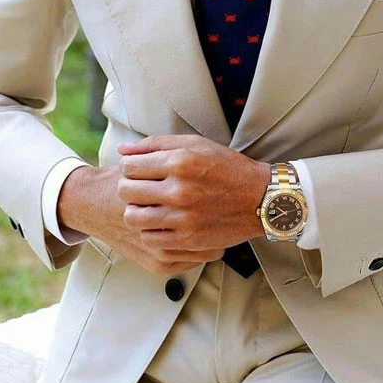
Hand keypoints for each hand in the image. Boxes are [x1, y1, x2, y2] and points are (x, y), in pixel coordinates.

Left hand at [115, 134, 270, 272]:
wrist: (259, 198)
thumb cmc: (227, 168)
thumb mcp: (195, 144)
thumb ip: (156, 144)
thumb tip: (122, 150)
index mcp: (180, 161)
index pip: (129, 166)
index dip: (130, 168)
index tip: (139, 171)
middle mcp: (179, 189)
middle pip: (126, 191)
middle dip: (130, 188)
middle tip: (143, 189)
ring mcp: (183, 217)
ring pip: (133, 217)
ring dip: (136, 211)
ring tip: (150, 206)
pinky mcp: (188, 238)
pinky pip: (149, 238)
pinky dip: (151, 230)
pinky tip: (162, 222)